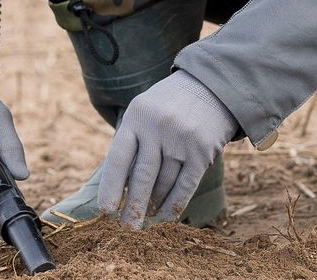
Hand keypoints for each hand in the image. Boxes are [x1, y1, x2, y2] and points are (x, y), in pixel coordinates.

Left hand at [97, 69, 238, 228]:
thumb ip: (132, 141)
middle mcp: (157, 128)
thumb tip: (118, 186)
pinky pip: (185, 186)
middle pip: (142, 176)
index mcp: (137, 117)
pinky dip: (174, 205)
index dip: (111, 186)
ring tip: (145, 220)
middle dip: (133, 206)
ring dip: (153, 205)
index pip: (118, 157)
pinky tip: (165, 218)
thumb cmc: (168, 105)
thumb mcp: (144, 111)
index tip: (105, 210)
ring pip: (164, 183)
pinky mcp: (202, 151)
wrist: (211, 87)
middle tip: (126, 228)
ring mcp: (181, 139)